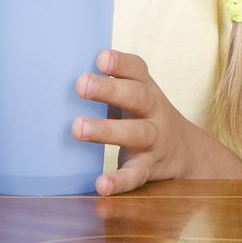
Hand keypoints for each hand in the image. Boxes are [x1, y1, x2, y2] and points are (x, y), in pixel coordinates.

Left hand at [73, 49, 212, 195]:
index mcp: (147, 88)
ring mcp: (155, 140)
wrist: (185, 151)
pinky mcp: (150, 167)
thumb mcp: (135, 95)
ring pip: (135, 133)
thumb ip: (108, 85)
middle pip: (137, 97)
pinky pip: (136, 174)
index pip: (137, 70)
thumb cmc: (144, 116)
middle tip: (81, 84)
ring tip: (78, 128)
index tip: (101, 58)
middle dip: (109, 90)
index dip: (121, 63)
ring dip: (107, 130)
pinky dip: (119, 180)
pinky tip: (101, 184)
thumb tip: (56, 76)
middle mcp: (154, 111)